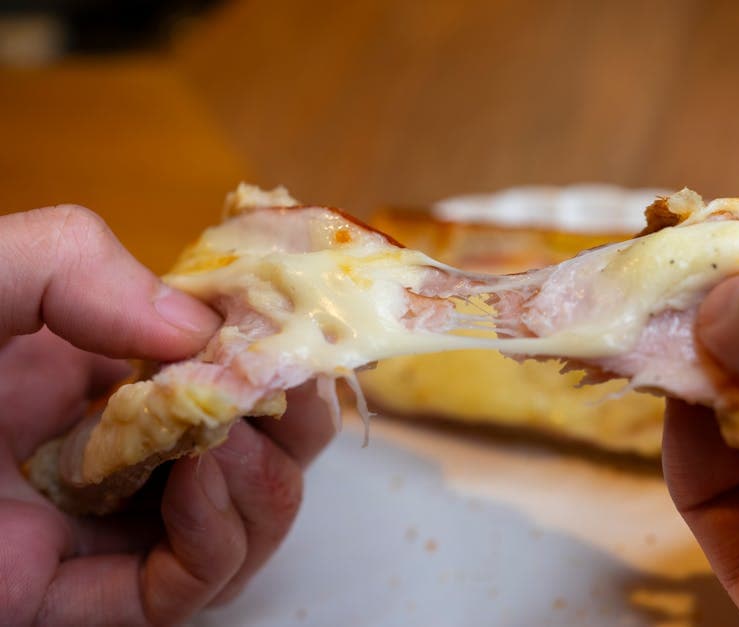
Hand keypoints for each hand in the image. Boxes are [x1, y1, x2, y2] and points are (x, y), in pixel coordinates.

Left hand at [0, 206, 334, 624]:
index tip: (300, 324)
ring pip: (248, 522)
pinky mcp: (88, 599)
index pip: (225, 361)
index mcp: (100, 369)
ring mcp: (111, 526)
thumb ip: (69, 262)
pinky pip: (197, 584)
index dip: (275, 344)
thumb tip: (197, 328)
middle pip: (260, 446)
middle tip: (291, 387)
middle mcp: (121, 448)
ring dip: (267, 480)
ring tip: (231, 437)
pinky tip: (205, 481)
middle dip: (293, 420)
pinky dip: (223, 537)